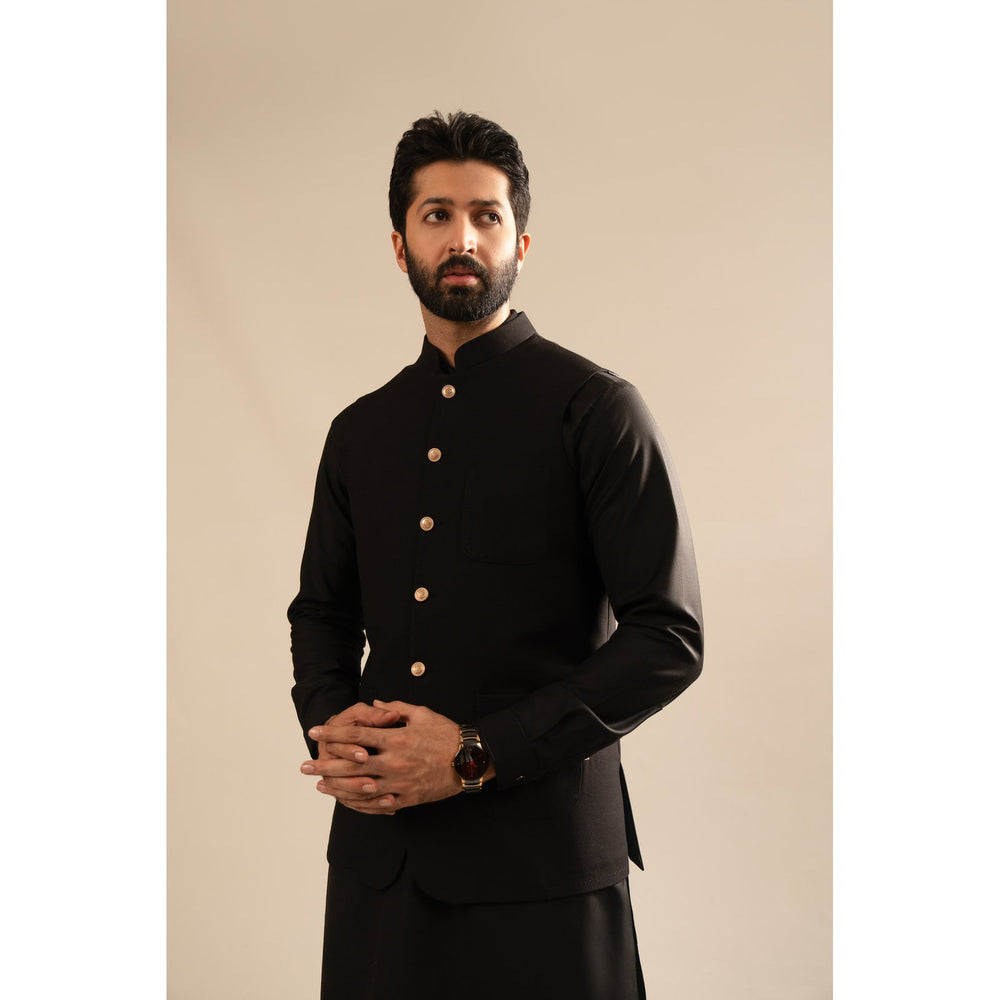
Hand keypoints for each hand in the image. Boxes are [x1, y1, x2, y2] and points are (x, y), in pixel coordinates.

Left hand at [301, 700, 463, 813]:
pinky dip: (359, 804)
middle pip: (351, 764)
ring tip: (320, 784)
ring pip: (360, 788)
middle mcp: (394, 762)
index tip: (315, 730)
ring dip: (336, 786)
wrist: (470, 760)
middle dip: (325, 763)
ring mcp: (399, 783)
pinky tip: (346, 800)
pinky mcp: (407, 798)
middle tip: (304, 765)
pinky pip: (378, 805)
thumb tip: (375, 704)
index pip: (356, 734)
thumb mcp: (422, 713)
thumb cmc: (446, 733)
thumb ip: (395, 708)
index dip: (333, 732)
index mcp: (396, 739)